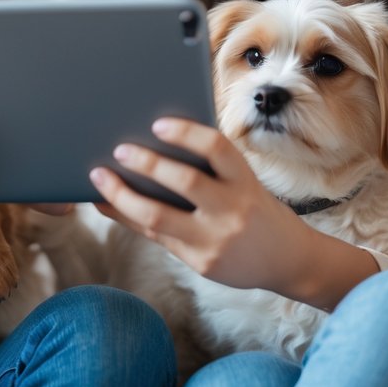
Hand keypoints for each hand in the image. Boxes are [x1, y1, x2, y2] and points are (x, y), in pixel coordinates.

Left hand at [92, 117, 375, 307]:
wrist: (288, 261)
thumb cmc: (257, 210)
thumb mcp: (246, 184)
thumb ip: (212, 170)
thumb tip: (156, 141)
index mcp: (246, 182)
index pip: (218, 149)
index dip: (187, 133)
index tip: (157, 123)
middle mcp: (233, 210)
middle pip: (184, 182)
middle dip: (146, 163)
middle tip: (118, 149)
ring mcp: (215, 240)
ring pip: (157, 216)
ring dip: (122, 195)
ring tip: (99, 177)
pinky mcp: (200, 263)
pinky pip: (155, 237)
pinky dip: (127, 217)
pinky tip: (108, 204)